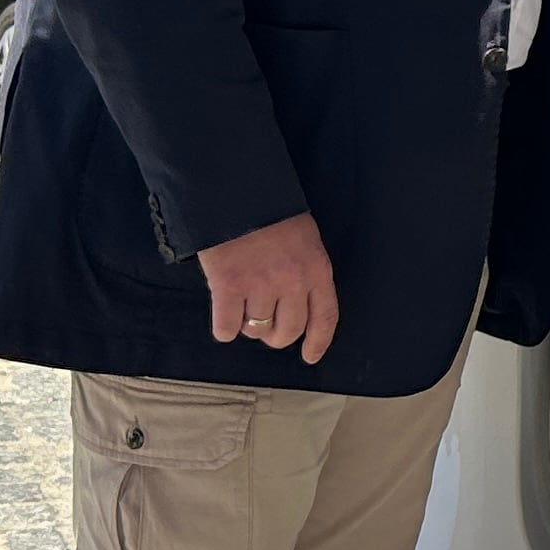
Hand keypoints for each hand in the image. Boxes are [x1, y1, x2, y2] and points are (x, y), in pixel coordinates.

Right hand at [196, 211, 339, 362]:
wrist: (236, 193)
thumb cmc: (271, 214)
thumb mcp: (305, 240)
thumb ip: (305, 272)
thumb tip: (296, 308)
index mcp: (317, 269)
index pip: (325, 317)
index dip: (319, 342)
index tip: (310, 356)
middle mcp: (293, 282)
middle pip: (288, 331)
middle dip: (275, 335)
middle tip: (264, 325)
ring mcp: (261, 286)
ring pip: (256, 330)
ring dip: (248, 324)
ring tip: (242, 303)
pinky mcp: (229, 287)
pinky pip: (227, 328)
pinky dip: (224, 327)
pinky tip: (224, 313)